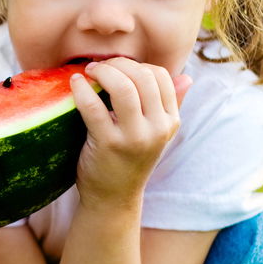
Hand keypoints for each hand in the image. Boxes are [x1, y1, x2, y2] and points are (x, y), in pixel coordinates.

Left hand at [70, 58, 191, 207]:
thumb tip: (187, 78)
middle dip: (117, 64)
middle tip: (98, 66)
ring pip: (123, 87)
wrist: (113, 199)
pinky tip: (75, 83)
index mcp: (171, 122)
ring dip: (103, 71)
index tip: (117, 67)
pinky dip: (82, 89)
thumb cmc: (129, 161)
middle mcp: (158, 128)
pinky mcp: (109, 144)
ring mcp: (135, 137)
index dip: (136, 65)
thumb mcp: (156, 134)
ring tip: (88, 71)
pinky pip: (94, 106)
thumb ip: (170, 105)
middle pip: (142, 77)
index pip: (161, 76)